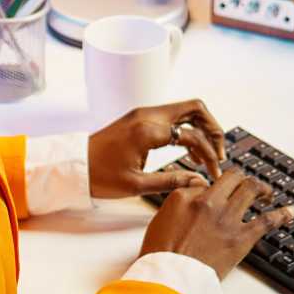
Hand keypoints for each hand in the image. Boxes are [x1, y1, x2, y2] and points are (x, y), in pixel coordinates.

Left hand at [88, 100, 227, 198]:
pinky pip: (172, 117)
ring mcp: (144, 113)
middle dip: (213, 129)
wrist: (74, 165)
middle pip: (195, 108)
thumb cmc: (99, 176)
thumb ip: (171, 182)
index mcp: (148, 130)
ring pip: (185, 110)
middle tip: (219, 152)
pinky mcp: (140, 117)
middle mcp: (148, 115)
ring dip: (201, 129)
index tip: (213, 171)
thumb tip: (199, 182)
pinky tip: (189, 152)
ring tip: (206, 157)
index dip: (208, 153)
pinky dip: (186, 129)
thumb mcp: (136, 185)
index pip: (192, 135)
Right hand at [140, 167, 293, 278]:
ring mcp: (227, 218)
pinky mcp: (241, 238)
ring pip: (251, 189)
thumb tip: (195, 190)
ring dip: (261, 188)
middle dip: (240, 178)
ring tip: (266, 192)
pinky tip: (291, 211)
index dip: (211, 186)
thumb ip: (179, 201)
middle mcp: (209, 201)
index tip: (217, 192)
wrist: (170, 280)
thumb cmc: (161, 255)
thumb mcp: (159, 220)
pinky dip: (282, 214)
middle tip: (245, 184)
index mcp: (186, 196)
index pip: (205, 182)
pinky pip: (267, 221)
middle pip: (232, 177)